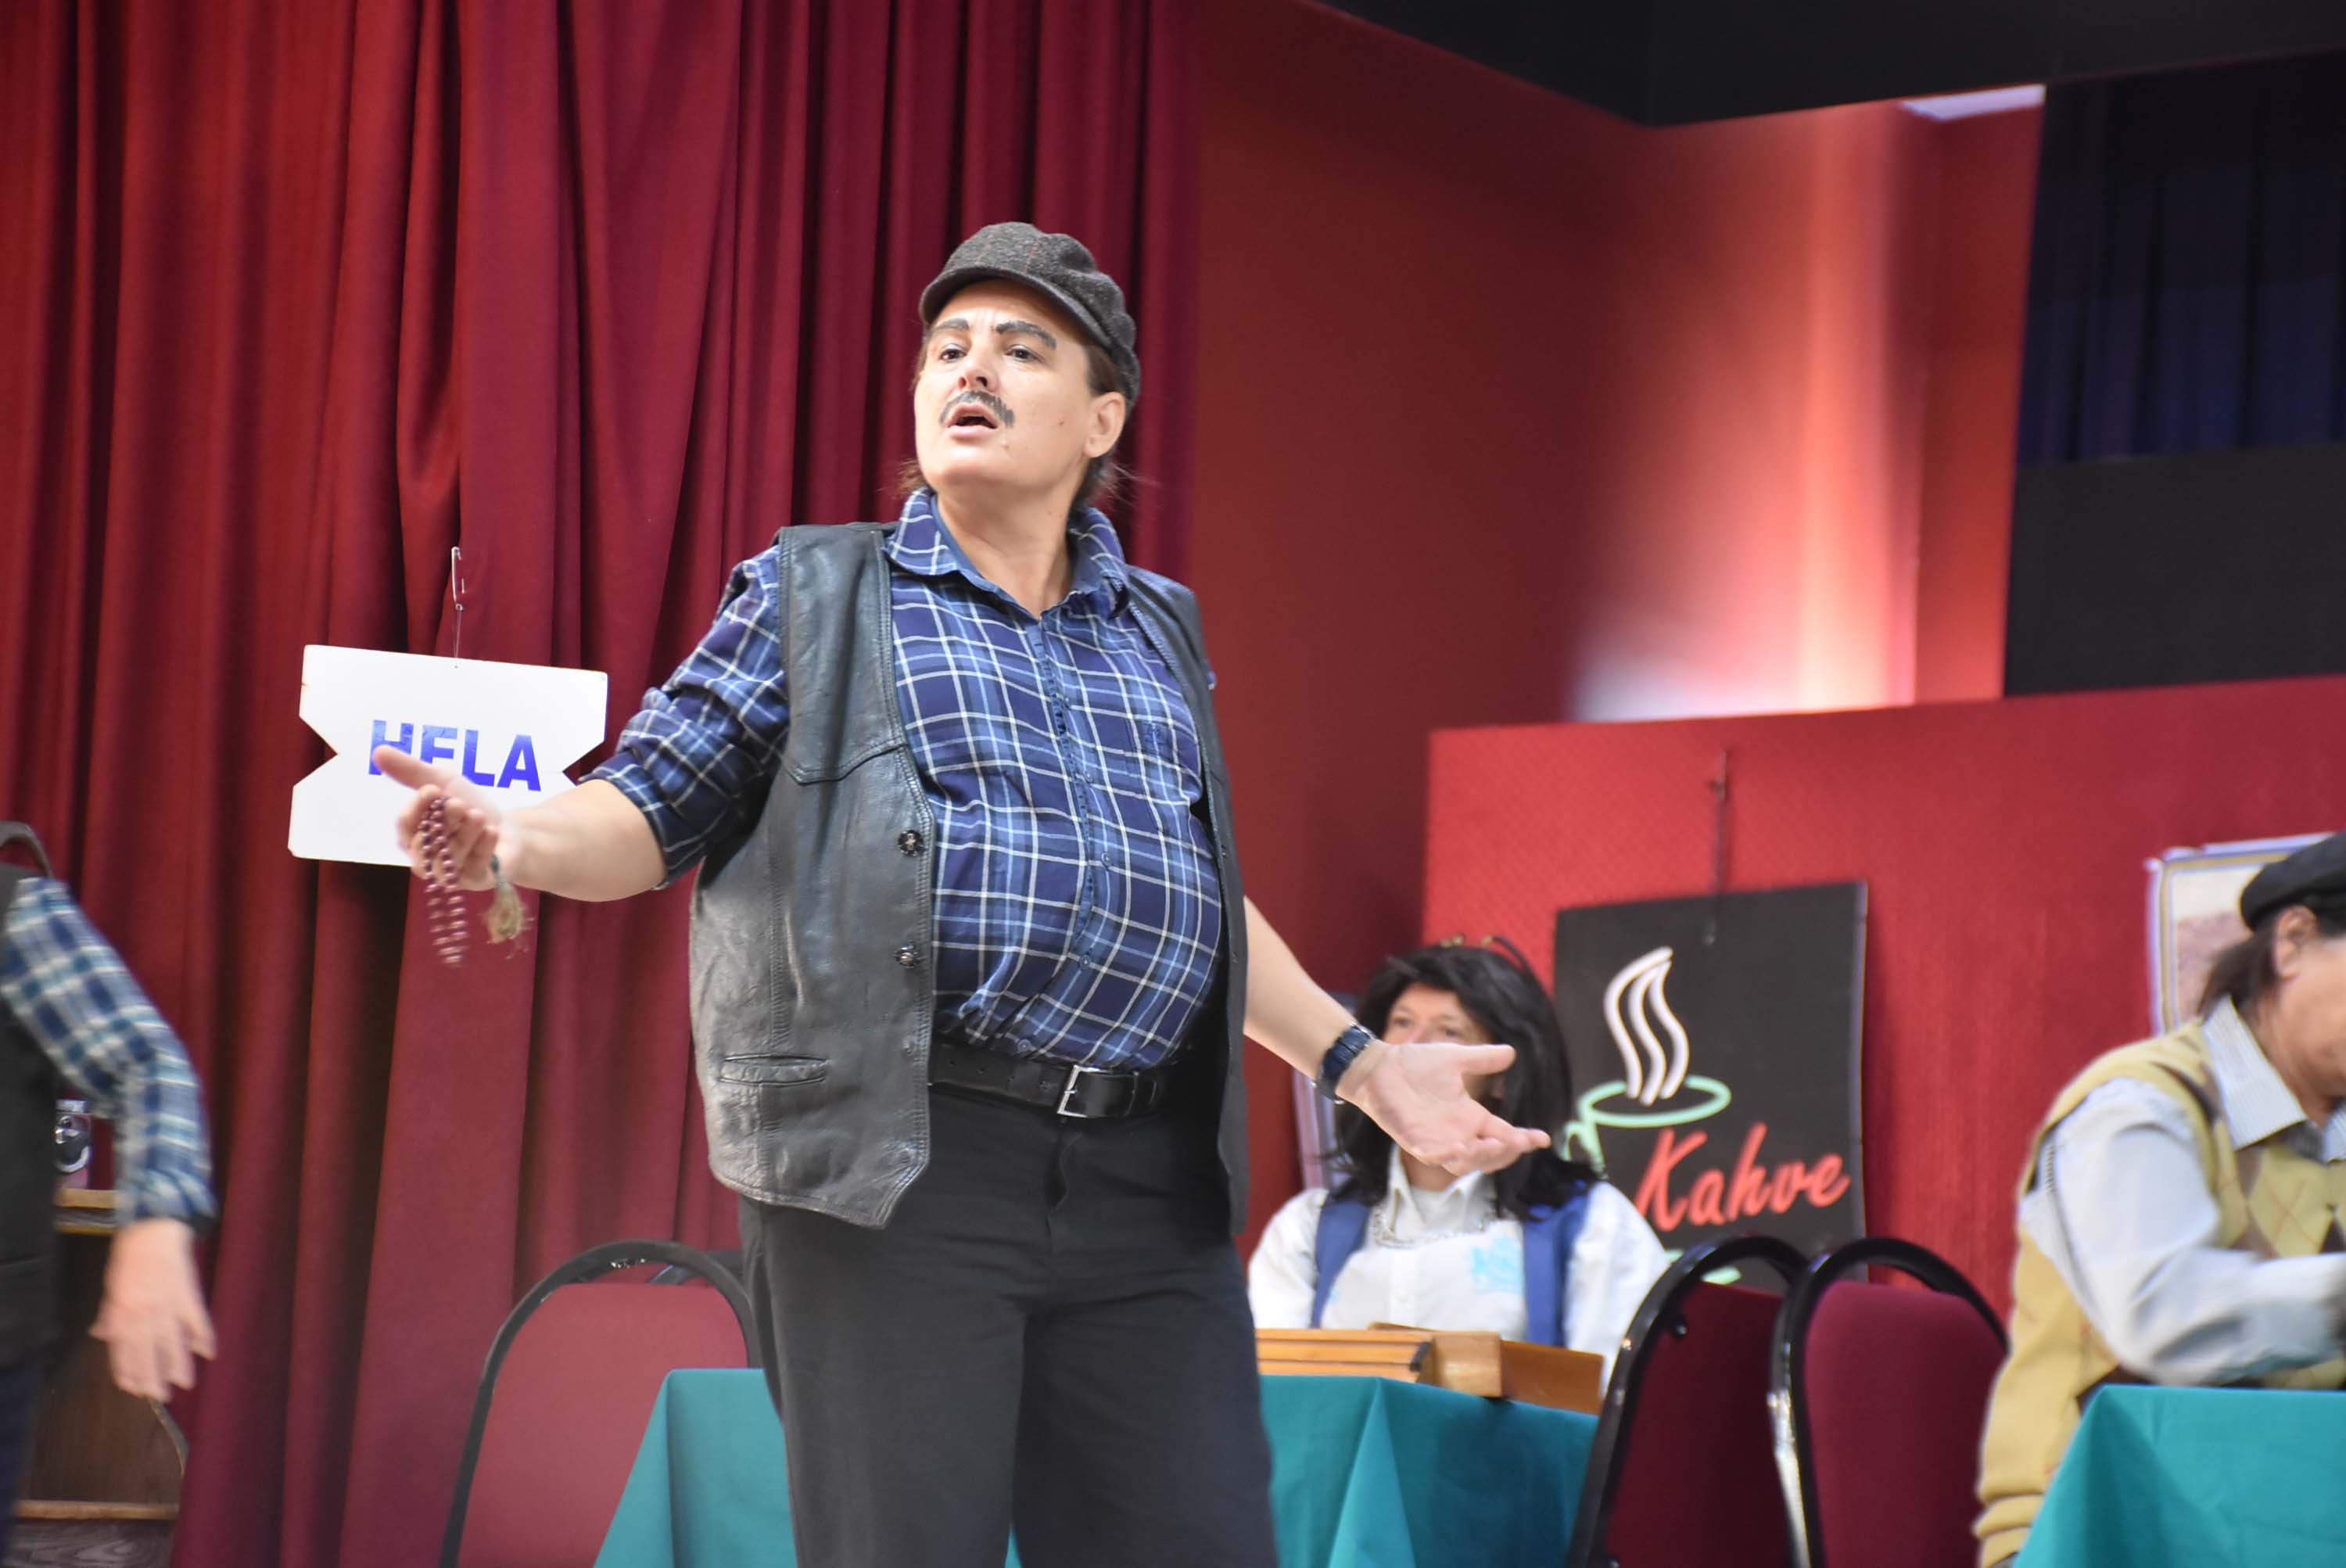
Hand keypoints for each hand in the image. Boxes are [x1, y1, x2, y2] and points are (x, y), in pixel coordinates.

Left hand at [92, 1218, 216, 1401]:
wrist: (154, 1228)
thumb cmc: (129, 1255)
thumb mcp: (111, 1285)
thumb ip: (109, 1313)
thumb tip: (101, 1334)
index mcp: (122, 1310)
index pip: (123, 1348)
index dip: (128, 1370)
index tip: (133, 1387)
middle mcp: (144, 1312)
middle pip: (148, 1350)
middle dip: (153, 1375)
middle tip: (159, 1396)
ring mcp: (168, 1304)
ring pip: (173, 1341)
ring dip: (179, 1363)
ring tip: (185, 1382)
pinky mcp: (188, 1295)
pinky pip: (197, 1320)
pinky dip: (203, 1336)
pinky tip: (209, 1352)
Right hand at [374, 744, 504, 890]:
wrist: (511, 829)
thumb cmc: (470, 806)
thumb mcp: (443, 781)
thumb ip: (412, 770)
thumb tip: (378, 750)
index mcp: (414, 835)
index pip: (404, 826)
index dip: (416, 808)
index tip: (433, 789)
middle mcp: (427, 857)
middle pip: (425, 845)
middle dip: (443, 821)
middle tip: (459, 804)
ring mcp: (451, 873)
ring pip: (449, 857)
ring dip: (464, 833)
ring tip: (478, 815)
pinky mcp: (474, 881)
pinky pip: (474, 867)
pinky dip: (483, 846)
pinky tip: (491, 832)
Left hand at [1338, 1041, 1552, 1176]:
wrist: (1378, 1065)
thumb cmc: (1414, 1064)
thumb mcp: (1455, 1059)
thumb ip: (1483, 1059)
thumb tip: (1512, 1052)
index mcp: (1469, 1117)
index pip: (1503, 1134)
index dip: (1523, 1140)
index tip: (1542, 1138)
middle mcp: (1457, 1133)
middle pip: (1489, 1156)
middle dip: (1507, 1152)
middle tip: (1518, 1140)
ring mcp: (1435, 1140)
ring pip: (1465, 1163)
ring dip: (1481, 1157)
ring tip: (1494, 1144)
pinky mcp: (1413, 1140)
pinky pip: (1432, 1156)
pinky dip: (1446, 1155)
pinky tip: (1459, 1147)